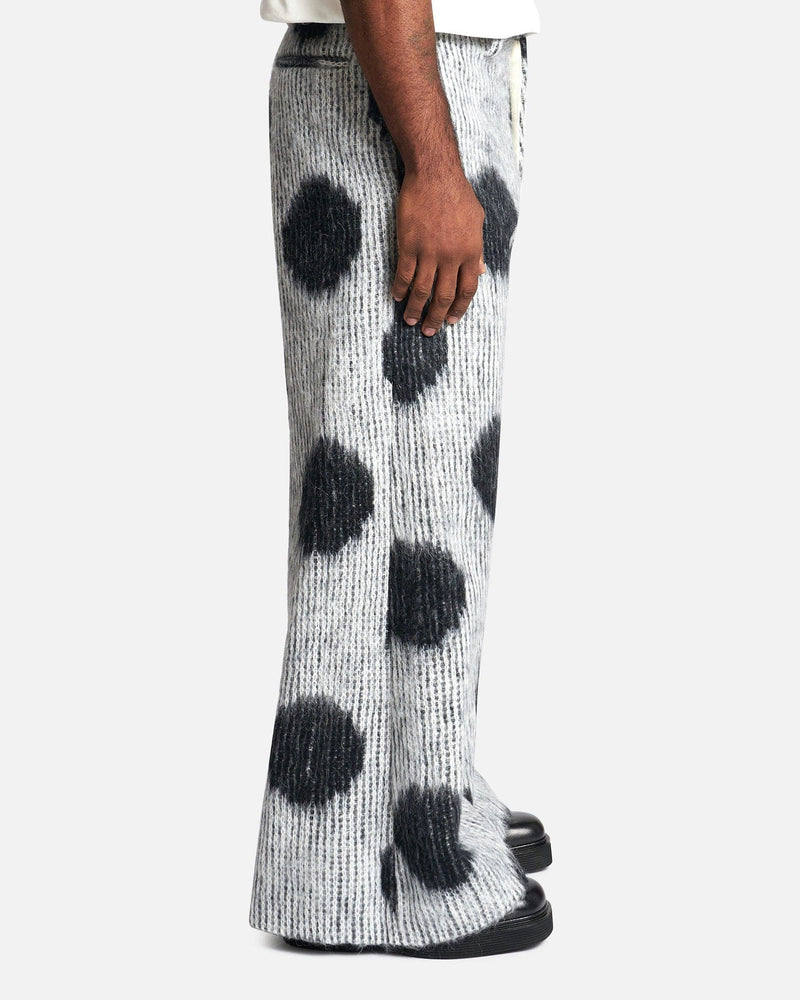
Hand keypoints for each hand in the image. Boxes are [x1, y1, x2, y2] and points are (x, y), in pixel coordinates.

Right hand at [391, 167, 486, 335]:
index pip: (467, 290)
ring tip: (411, 320)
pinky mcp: (409, 245)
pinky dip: (400, 289)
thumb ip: (477, 250)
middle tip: (429, 330)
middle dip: (436, 316)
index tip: (452, 320)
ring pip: (422, 290)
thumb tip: (481, 270)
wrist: (434, 175)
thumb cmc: (458, 195)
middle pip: (444, 296)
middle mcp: (451, 256)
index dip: (459, 308)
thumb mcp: (477, 221)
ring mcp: (429, 252)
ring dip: (416, 309)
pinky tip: (397, 297)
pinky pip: (404, 274)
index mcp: (470, 252)